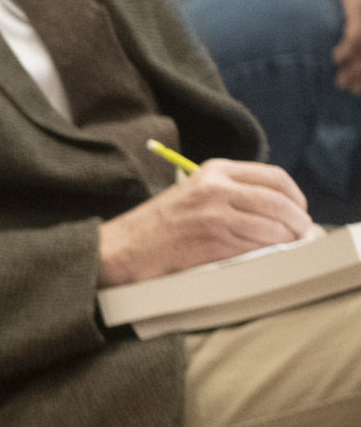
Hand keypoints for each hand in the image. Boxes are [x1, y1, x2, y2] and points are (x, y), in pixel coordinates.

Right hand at [96, 158, 312, 285]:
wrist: (125, 248)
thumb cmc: (160, 225)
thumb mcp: (194, 192)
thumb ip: (231, 191)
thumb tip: (279, 207)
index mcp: (214, 170)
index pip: (274, 177)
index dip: (295, 197)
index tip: (299, 210)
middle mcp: (216, 187)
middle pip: (280, 202)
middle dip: (298, 221)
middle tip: (300, 234)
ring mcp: (216, 214)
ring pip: (274, 225)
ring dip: (287, 240)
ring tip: (287, 247)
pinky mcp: (215, 240)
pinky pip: (259, 245)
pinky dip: (270, 253)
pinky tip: (268, 256)